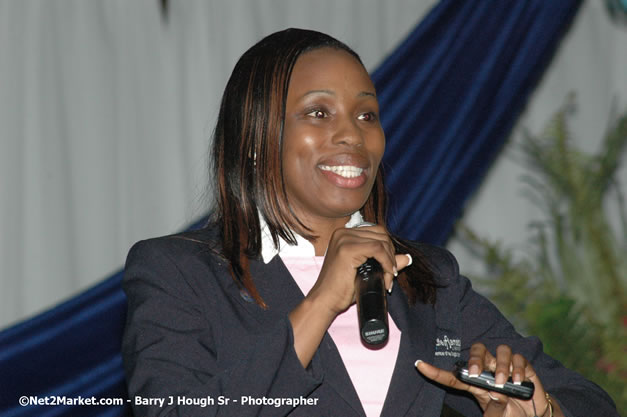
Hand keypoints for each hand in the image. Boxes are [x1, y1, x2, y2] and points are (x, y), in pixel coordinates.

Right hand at [289, 224, 410, 367]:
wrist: (325, 301)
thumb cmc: (341, 288)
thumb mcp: (366, 271)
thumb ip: (384, 262)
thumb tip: (406, 258)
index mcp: (344, 234)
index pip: (376, 232)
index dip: (388, 250)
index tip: (390, 269)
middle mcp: (343, 233)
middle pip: (381, 235)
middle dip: (390, 255)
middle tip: (389, 276)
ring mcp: (344, 239)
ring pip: (381, 242)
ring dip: (389, 261)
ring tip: (387, 279)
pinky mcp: (348, 249)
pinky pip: (378, 249)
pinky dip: (386, 262)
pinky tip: (386, 275)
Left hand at [416, 343, 561, 416]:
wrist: (534, 415)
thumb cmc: (509, 413)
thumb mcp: (496, 415)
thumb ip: (493, 409)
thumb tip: (494, 400)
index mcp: (477, 383)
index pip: (454, 376)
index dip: (436, 371)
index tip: (420, 365)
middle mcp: (489, 370)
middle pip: (478, 350)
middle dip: (476, 358)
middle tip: (476, 373)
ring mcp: (505, 366)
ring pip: (499, 350)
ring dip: (500, 366)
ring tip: (502, 384)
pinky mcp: (523, 366)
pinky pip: (518, 357)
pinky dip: (517, 368)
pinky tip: (518, 380)